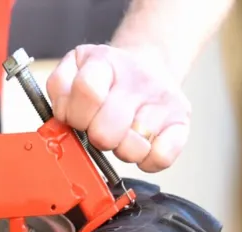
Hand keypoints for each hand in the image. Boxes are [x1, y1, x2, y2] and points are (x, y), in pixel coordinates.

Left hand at [46, 44, 190, 172]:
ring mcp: (162, 99)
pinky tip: (141, 145)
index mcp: (104, 61)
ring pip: (133, 148)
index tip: (77, 118)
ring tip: (121, 135)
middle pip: (106, 130)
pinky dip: (147, 161)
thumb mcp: (74, 69)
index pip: (86, 91)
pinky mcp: (181, 120)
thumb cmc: (107, 79)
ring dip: (121, 150)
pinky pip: (161, 157)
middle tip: (100, 129)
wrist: (147, 66)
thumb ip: (59, 90)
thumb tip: (60, 118)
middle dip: (97, 137)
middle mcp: (138, 77)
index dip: (76, 115)